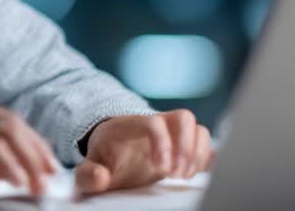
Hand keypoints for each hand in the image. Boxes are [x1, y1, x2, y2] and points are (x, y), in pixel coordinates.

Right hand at [0, 95, 60, 202]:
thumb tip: (9, 174)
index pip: (7, 122)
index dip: (33, 147)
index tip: (48, 175)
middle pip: (12, 123)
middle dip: (39, 153)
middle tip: (52, 182)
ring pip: (6, 130)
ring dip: (31, 160)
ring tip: (40, 188)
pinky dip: (10, 164)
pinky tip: (18, 183)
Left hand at [74, 110, 215, 194]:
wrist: (112, 147)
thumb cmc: (104, 156)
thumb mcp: (90, 166)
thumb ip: (88, 174)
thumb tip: (99, 177)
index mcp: (132, 125)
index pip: (154, 122)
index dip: (163, 143)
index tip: (162, 168)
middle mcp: (157, 123)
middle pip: (184, 117)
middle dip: (187, 147)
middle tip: (176, 174)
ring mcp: (173, 132)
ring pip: (199, 128)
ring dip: (198, 154)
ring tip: (184, 176)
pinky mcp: (184, 144)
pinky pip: (205, 142)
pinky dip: (206, 157)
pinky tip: (193, 174)